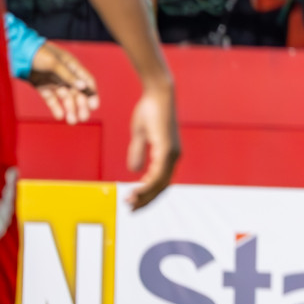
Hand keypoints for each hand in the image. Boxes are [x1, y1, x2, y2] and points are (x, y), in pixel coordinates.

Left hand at [27, 41, 98, 124]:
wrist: (15, 52)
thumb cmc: (37, 53)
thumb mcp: (54, 63)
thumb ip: (68, 76)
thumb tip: (84, 87)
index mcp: (71, 65)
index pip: (86, 80)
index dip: (92, 93)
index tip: (94, 106)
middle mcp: (64, 74)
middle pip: (77, 92)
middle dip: (81, 105)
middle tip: (83, 118)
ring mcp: (53, 81)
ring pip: (65, 97)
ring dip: (70, 109)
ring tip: (72, 121)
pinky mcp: (42, 86)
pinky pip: (51, 99)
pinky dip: (55, 107)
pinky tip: (59, 116)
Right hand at [126, 79, 178, 209]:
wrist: (157, 93)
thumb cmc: (150, 110)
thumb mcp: (141, 135)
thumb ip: (139, 152)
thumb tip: (135, 170)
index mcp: (169, 154)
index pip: (161, 181)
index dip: (148, 193)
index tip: (133, 201)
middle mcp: (173, 156)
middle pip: (162, 186)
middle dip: (146, 200)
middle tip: (131, 210)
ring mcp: (172, 153)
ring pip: (160, 183)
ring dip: (145, 195)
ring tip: (130, 203)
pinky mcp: (167, 148)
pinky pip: (158, 173)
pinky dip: (147, 184)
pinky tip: (136, 191)